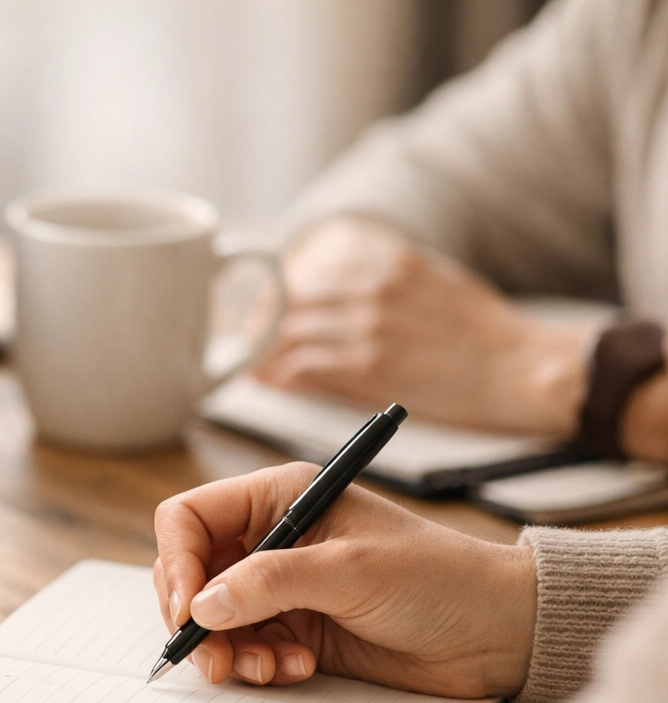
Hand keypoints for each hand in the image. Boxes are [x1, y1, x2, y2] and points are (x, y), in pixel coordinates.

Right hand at [153, 464, 536, 698]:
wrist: (498, 634)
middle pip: (191, 573)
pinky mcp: (296, 630)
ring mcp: (282, 587)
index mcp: (280, 498)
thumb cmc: (439, 580)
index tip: (187, 610)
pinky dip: (258, 664)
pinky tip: (297, 667)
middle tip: (213, 655)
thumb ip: (271, 582)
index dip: (176, 562)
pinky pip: (245, 648)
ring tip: (266, 667)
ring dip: (228, 650)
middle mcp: (273, 538)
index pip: (189, 518)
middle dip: (196, 618)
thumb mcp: (351, 571)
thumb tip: (203, 605)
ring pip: (213, 619)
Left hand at [251, 216, 591, 436]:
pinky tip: (268, 380)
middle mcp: (372, 286)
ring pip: (288, 332)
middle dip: (260, 320)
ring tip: (250, 362)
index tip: (258, 305)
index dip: (274, 289)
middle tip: (243, 339)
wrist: (522, 367)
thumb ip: (378, 280)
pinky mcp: (370, 366)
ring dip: (262, 350)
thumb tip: (326, 291)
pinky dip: (278, 374)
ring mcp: (368, 326)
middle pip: (288, 298)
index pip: (305, 265)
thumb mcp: (430, 280)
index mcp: (386, 259)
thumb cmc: (481, 332)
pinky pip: (303, 366)